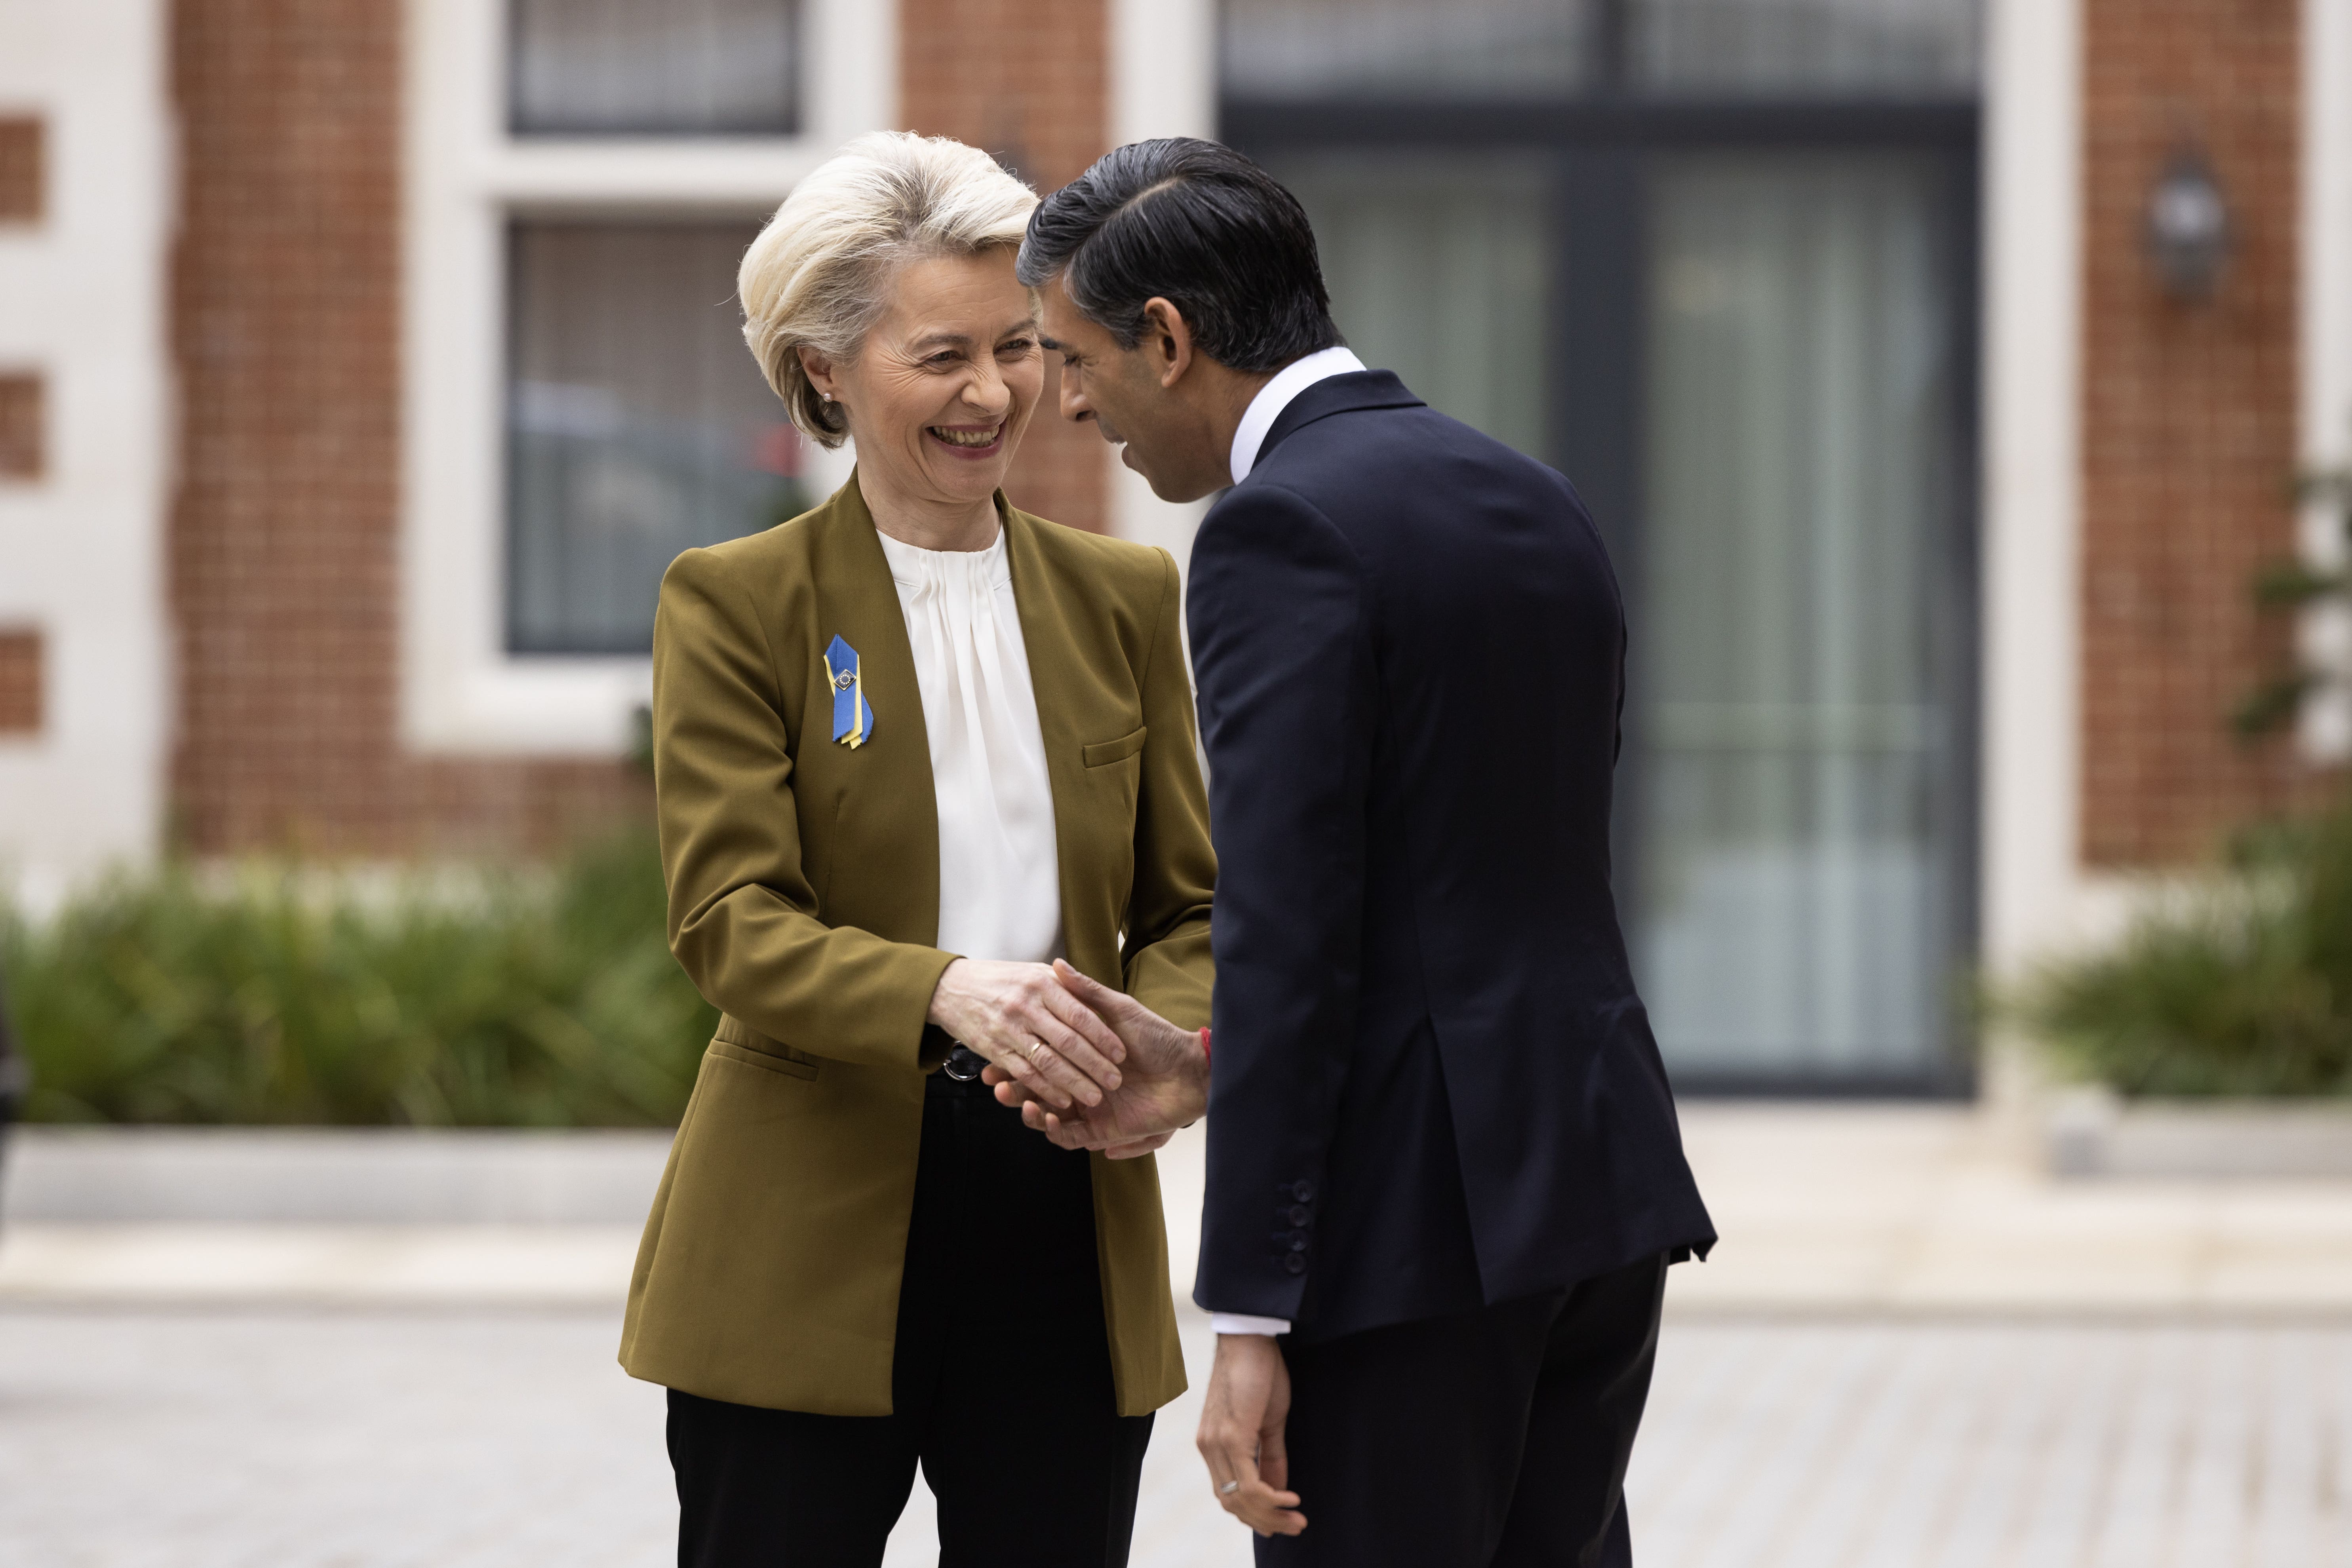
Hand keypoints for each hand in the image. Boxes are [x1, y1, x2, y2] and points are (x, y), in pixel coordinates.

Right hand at [926, 959, 1123, 1111]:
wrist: (950, 985)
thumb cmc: (1001, 978)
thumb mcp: (1035, 971)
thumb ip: (1067, 983)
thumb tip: (1097, 993)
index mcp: (1042, 984)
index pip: (1080, 1014)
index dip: (1102, 1035)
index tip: (1121, 1053)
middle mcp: (1026, 1006)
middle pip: (1067, 1040)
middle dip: (1094, 1063)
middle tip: (1116, 1081)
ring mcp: (1008, 1029)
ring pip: (1047, 1062)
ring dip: (1073, 1082)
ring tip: (1096, 1097)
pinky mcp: (994, 1050)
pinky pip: (1024, 1074)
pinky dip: (1044, 1090)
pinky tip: (1063, 1102)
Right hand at [985, 960, 1208, 1154]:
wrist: (1189, 1071)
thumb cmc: (1156, 1037)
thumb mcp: (1118, 1009)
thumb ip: (1086, 993)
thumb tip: (1058, 964)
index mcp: (1079, 1056)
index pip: (1039, 1055)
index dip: (1013, 1053)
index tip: (992, 1043)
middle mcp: (1079, 1083)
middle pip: (1035, 1088)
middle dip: (1010, 1085)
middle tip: (991, 1080)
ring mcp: (1086, 1109)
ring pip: (1045, 1114)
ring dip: (1025, 1107)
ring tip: (1009, 1098)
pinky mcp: (1098, 1131)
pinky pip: (1068, 1137)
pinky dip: (1053, 1129)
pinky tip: (1044, 1115)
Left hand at [1197, 1332, 1305, 1536]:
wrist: (1250, 1338)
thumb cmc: (1260, 1373)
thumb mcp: (1268, 1422)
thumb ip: (1269, 1457)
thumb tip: (1278, 1491)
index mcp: (1213, 1445)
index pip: (1228, 1494)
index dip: (1254, 1514)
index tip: (1282, 1523)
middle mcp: (1209, 1448)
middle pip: (1231, 1502)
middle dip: (1264, 1522)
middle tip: (1295, 1527)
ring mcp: (1216, 1443)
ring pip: (1238, 1498)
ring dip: (1270, 1515)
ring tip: (1297, 1519)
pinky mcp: (1230, 1436)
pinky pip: (1247, 1482)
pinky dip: (1269, 1497)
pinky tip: (1289, 1499)